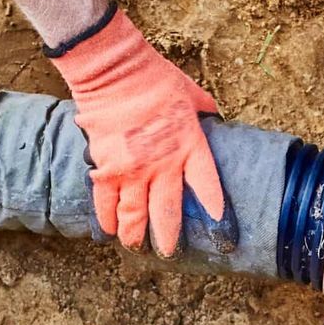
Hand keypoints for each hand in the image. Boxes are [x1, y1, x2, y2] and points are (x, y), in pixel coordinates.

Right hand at [46, 4, 226, 256]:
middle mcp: (164, 166)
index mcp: (190, 147)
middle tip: (168, 252)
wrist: (115, 72)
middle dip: (169, 238)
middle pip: (169, 214)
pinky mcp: (106, 169)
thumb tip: (214, 115)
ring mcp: (133, 172)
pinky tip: (108, 229)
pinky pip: (106, 203)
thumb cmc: (154, 78)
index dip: (213, 209)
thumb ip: (204, 110)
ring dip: (135, 236)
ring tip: (136, 246)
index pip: (208, 188)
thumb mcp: (191, 93)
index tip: (217, 225)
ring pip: (134, 217)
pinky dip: (107, 219)